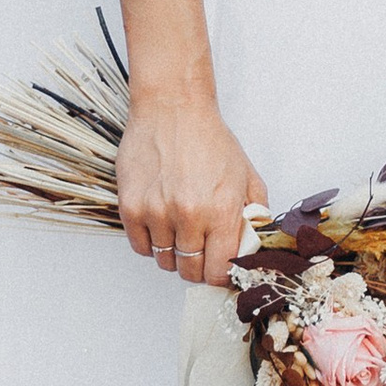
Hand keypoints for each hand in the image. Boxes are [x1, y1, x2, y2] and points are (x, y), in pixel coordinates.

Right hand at [116, 89, 268, 283]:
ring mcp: (156, 213)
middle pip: (190, 271)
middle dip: (198, 267)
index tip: (219, 270)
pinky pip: (140, 246)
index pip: (219, 270)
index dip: (220, 276)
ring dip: (174, 254)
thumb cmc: (209, 140)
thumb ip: (255, 215)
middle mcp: (188, 216)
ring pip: (165, 261)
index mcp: (220, 211)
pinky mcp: (131, 207)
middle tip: (201, 252)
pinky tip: (161, 225)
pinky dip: (151, 243)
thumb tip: (253, 247)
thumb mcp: (246, 176)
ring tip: (180, 231)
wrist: (172, 109)